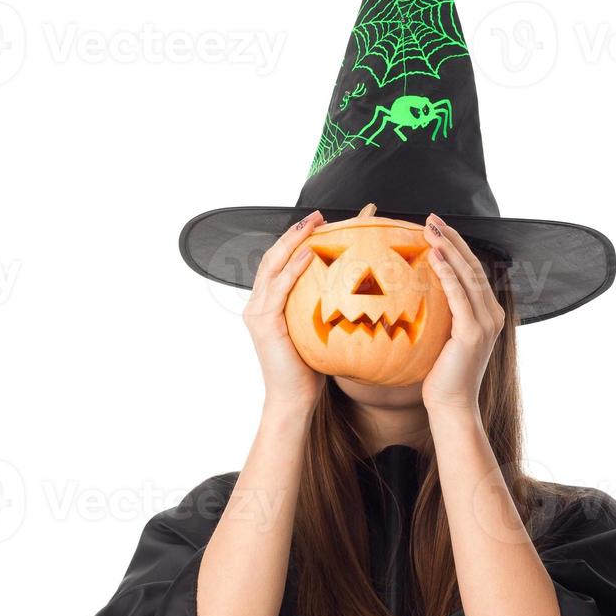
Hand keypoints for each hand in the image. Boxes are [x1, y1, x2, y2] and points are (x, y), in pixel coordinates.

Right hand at [244, 209, 324, 413]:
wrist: (295, 400)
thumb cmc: (311, 370)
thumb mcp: (319, 331)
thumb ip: (326, 308)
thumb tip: (357, 291)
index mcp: (270, 304)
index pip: (283, 263)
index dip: (298, 240)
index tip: (321, 223)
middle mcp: (259, 303)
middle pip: (274, 257)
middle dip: (294, 233)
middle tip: (317, 215)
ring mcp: (258, 312)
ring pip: (272, 266)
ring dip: (293, 242)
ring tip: (314, 224)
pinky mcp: (264, 323)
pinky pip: (278, 289)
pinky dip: (293, 269)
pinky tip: (309, 255)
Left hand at [421, 214, 504, 416]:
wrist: (452, 405)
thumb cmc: (441, 376)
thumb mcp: (441, 339)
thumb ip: (439, 316)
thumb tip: (412, 295)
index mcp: (487, 314)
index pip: (472, 272)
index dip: (457, 247)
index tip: (437, 228)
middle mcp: (492, 315)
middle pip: (473, 267)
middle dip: (453, 239)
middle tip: (432, 218)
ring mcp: (486, 323)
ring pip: (468, 275)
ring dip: (450, 248)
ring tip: (432, 228)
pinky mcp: (474, 332)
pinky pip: (460, 295)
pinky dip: (448, 272)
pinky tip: (434, 256)